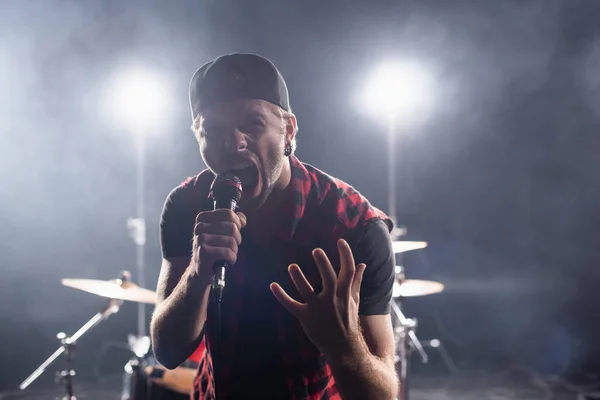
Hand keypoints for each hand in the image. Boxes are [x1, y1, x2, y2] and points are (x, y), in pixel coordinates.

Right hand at [192, 209, 246, 282]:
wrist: (199, 269)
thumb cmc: (213, 248)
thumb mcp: (221, 231)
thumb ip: (232, 221)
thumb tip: (242, 218)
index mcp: (202, 218)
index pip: (227, 213)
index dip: (237, 222)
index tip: (238, 229)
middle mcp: (199, 227)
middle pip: (232, 227)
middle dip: (237, 238)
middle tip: (232, 245)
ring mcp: (200, 239)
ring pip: (231, 241)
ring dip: (234, 250)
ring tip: (229, 254)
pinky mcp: (203, 252)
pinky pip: (228, 252)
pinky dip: (232, 258)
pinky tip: (228, 260)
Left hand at [270, 239, 365, 357]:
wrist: (344, 347)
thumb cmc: (348, 320)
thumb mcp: (354, 300)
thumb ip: (356, 281)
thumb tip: (362, 264)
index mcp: (345, 293)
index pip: (348, 270)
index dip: (345, 255)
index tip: (340, 241)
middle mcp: (332, 299)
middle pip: (329, 278)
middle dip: (323, 264)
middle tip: (316, 250)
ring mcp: (318, 308)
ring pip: (307, 291)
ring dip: (299, 278)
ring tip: (292, 266)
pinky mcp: (305, 317)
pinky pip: (292, 305)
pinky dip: (281, 296)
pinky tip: (272, 285)